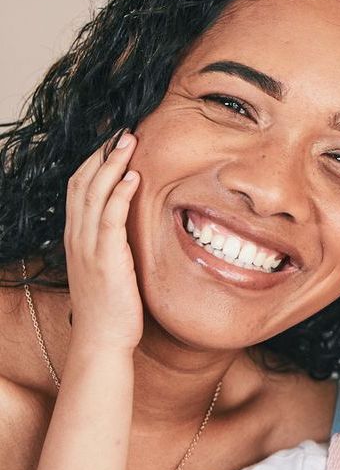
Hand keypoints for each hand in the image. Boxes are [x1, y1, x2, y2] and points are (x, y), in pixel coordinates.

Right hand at [64, 133, 142, 350]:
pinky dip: (119, 194)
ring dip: (112, 163)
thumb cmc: (111, 309)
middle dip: (102, 152)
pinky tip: (132, 177)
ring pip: (94, 194)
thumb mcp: (108, 268)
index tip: (113, 140)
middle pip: (83, 182)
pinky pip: (110, 218)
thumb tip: (130, 226)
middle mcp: (78, 237)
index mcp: (78, 237)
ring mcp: (89, 247)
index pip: (80, 187)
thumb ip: (113, 244)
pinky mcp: (106, 259)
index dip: (94, 160)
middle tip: (122, 128)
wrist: (103, 341)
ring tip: (129, 140)